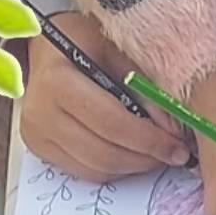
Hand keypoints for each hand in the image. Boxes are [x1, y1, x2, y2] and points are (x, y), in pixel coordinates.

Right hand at [20, 13, 193, 181]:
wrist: (54, 45)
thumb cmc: (91, 42)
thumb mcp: (122, 53)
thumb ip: (147, 91)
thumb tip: (174, 131)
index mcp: (57, 82)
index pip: (111, 123)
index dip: (150, 140)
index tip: (179, 147)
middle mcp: (39, 112)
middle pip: (104, 153)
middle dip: (147, 157)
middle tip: (176, 153)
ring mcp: (36, 133)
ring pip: (97, 168)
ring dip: (134, 166)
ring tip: (159, 153)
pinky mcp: (41, 148)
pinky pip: (86, 172)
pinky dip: (117, 168)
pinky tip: (135, 154)